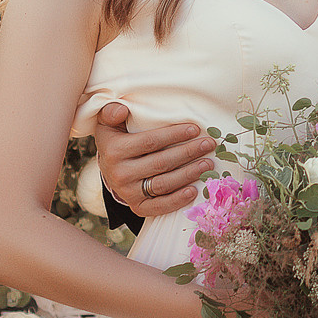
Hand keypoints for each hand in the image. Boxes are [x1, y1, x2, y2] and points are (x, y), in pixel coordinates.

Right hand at [91, 102, 214, 217]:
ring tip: (207, 164)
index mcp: (114, 151)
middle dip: (188, 152)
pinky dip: (177, 200)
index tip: (195, 129)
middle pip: (161, 163)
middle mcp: (119, 174)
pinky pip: (159, 207)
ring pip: (163, 184)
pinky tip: (193, 190)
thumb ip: (111, 112)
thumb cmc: (116, 138)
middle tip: (208, 144)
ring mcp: (128, 193)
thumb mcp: (109, 122)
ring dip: (188, 174)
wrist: (109, 168)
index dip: (174, 135)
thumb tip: (120, 109)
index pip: (150, 142)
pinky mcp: (136, 207)